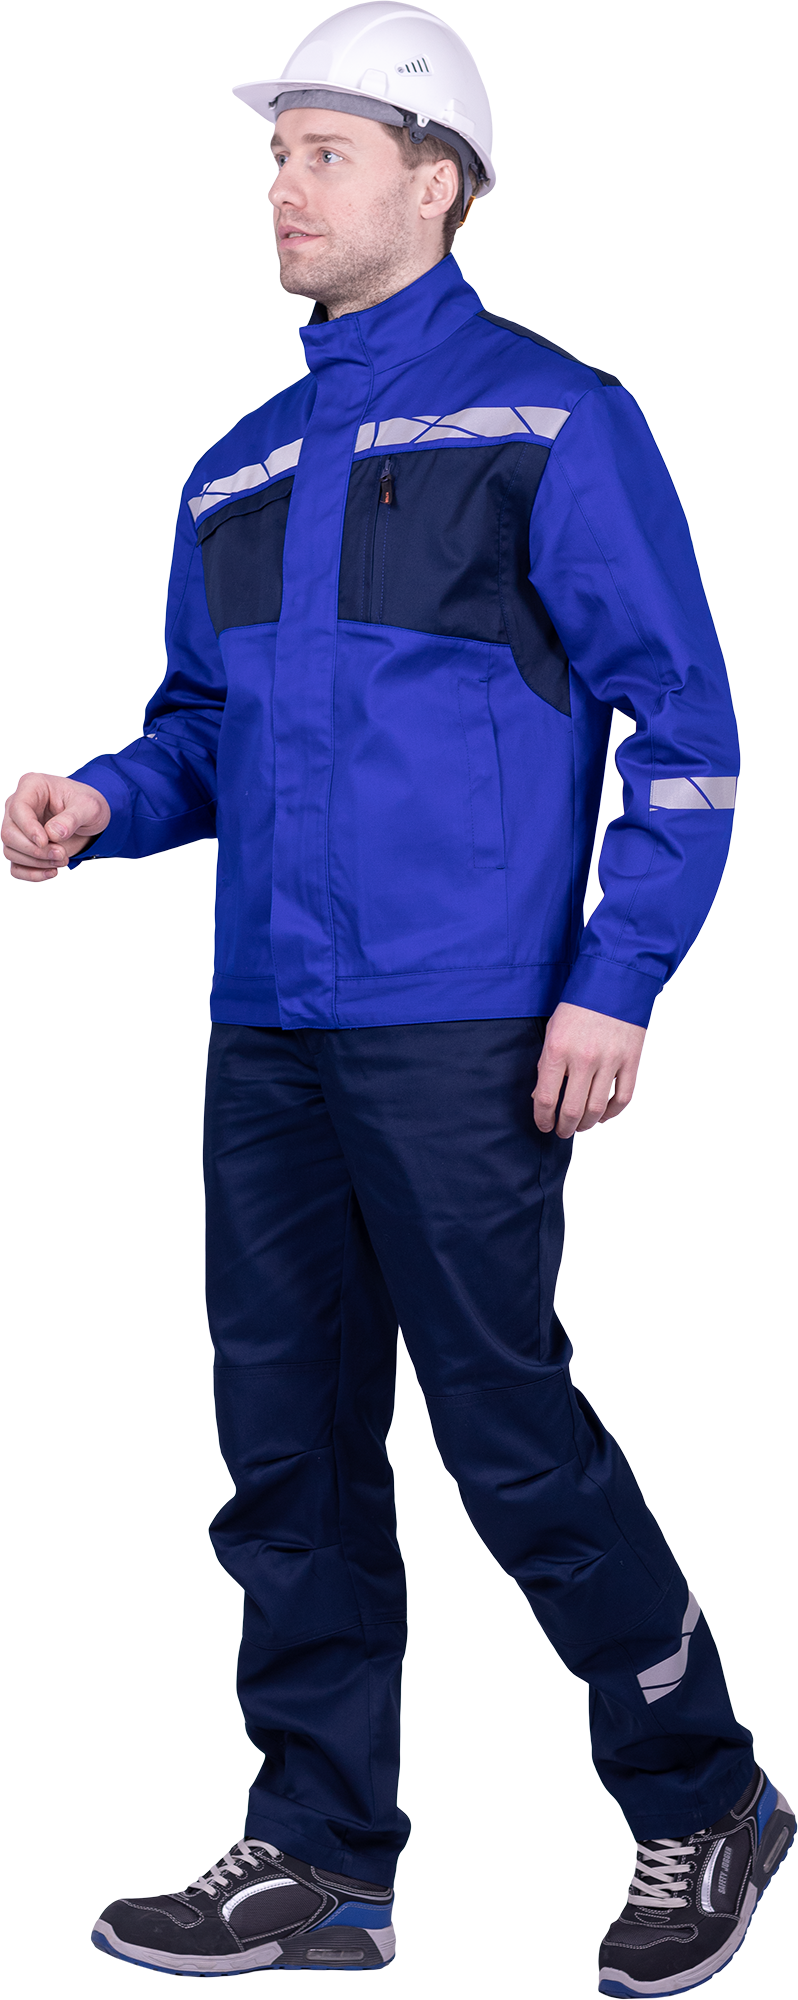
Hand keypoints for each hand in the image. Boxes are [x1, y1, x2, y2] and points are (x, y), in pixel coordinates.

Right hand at [2, 771, 110, 880]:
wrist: (90, 818)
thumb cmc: (86, 805)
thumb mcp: (89, 807)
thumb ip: (72, 818)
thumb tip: (53, 833)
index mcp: (32, 786)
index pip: (18, 809)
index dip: (28, 828)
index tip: (45, 841)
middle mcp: (19, 806)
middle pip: (9, 833)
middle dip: (35, 850)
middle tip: (61, 854)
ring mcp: (18, 827)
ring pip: (10, 851)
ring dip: (37, 862)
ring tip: (62, 859)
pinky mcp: (23, 847)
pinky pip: (16, 866)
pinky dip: (32, 874)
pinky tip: (52, 871)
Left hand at [532, 1001, 645, 1137]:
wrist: (612, 981)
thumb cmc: (579, 1005)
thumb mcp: (553, 1031)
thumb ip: (546, 1064)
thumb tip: (541, 1096)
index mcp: (558, 1050)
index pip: (546, 1098)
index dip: (543, 1119)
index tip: (544, 1125)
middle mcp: (583, 1058)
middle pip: (572, 1110)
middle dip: (564, 1127)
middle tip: (562, 1131)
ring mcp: (609, 1060)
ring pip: (596, 1109)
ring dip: (586, 1124)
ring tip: (581, 1126)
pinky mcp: (630, 1060)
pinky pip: (622, 1098)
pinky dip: (612, 1113)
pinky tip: (602, 1115)